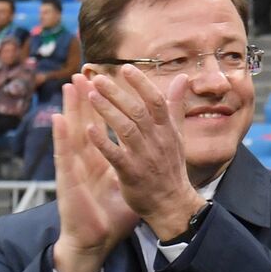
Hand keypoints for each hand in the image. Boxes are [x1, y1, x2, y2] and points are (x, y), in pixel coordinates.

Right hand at [51, 78, 140, 271]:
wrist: (96, 240)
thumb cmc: (112, 211)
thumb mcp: (132, 181)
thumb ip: (142, 159)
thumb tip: (158, 145)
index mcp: (104, 158)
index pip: (104, 126)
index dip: (107, 105)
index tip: (111, 81)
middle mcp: (88, 160)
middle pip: (86, 124)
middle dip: (86, 98)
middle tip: (84, 72)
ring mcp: (76, 169)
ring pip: (73, 133)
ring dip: (71, 109)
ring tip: (69, 86)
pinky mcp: (68, 181)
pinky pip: (65, 157)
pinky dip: (62, 138)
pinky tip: (59, 120)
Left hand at [80, 65, 203, 240]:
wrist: (171, 203)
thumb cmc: (171, 167)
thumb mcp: (178, 135)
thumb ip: (175, 106)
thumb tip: (182, 78)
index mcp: (167, 130)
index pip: (156, 101)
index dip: (141, 83)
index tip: (125, 68)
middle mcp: (157, 141)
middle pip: (138, 111)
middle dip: (117, 93)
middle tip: (97, 79)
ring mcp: (145, 157)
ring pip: (126, 129)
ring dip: (108, 111)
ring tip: (90, 96)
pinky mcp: (131, 174)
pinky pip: (116, 155)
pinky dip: (103, 142)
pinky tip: (88, 129)